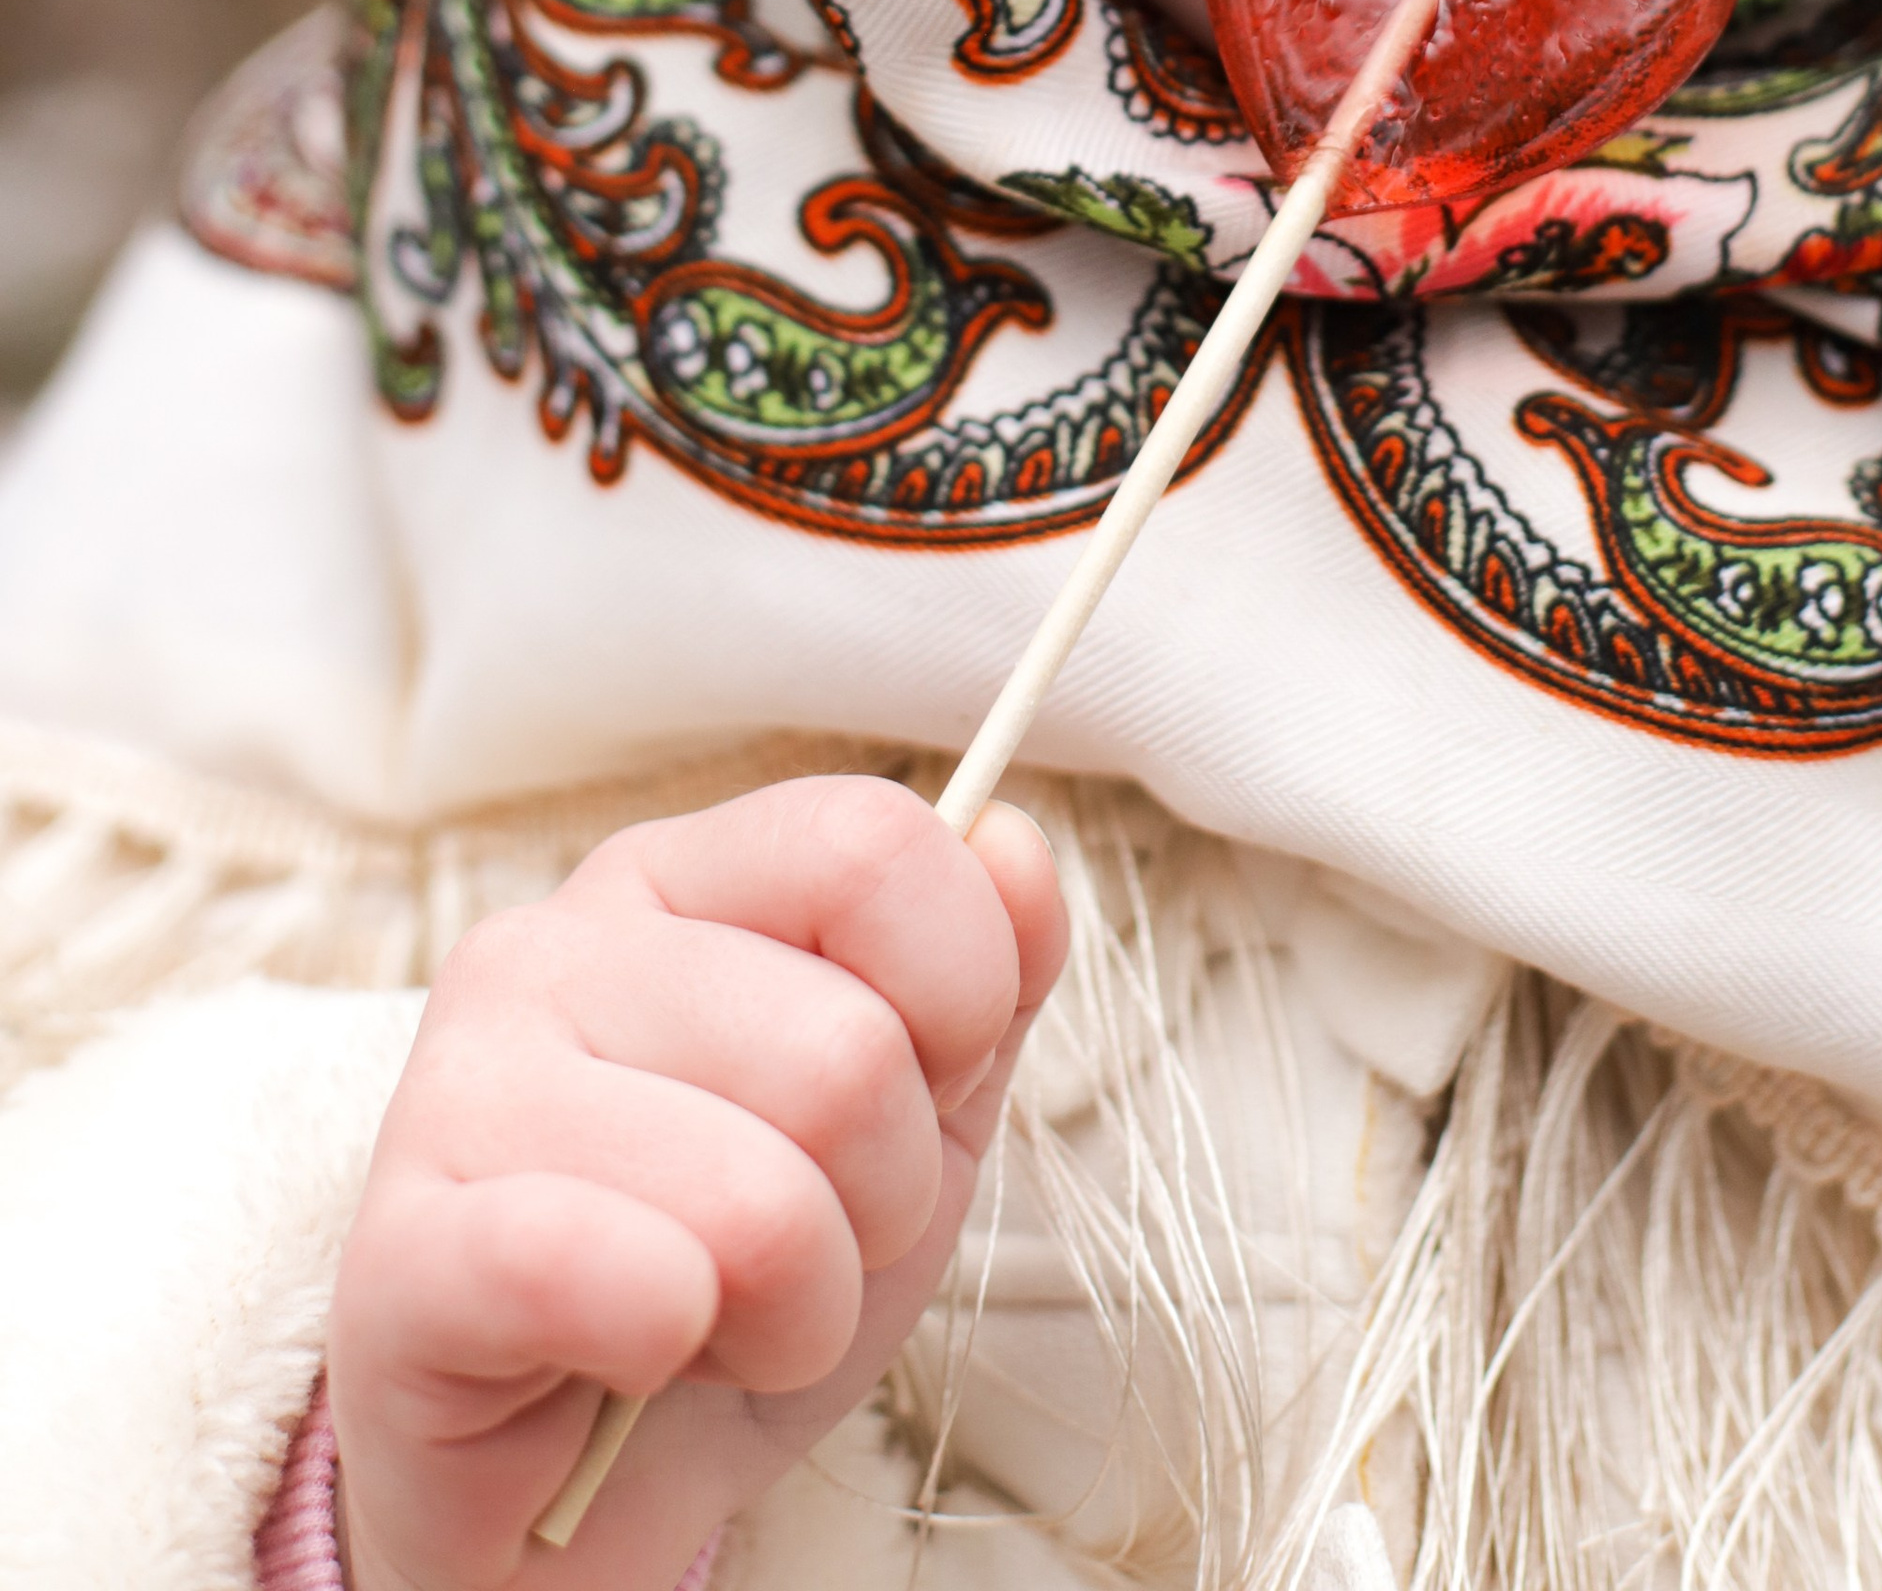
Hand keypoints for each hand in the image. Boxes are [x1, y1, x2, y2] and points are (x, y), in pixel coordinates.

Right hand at [328, 776, 1064, 1589]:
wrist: (572, 1504)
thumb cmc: (738, 1285)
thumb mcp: (908, 1121)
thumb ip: (982, 977)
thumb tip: (1016, 847)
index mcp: (673, 879)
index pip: (869, 842)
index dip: (958, 994)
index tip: (922, 1094)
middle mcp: (550, 948)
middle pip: (846, 1051)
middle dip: (878, 1206)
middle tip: (796, 1256)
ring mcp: (457, 1091)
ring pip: (759, 1199)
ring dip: (790, 1314)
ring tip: (714, 1324)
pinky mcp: (399, 1259)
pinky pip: (594, 1273)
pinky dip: (664, 1339)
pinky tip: (634, 1355)